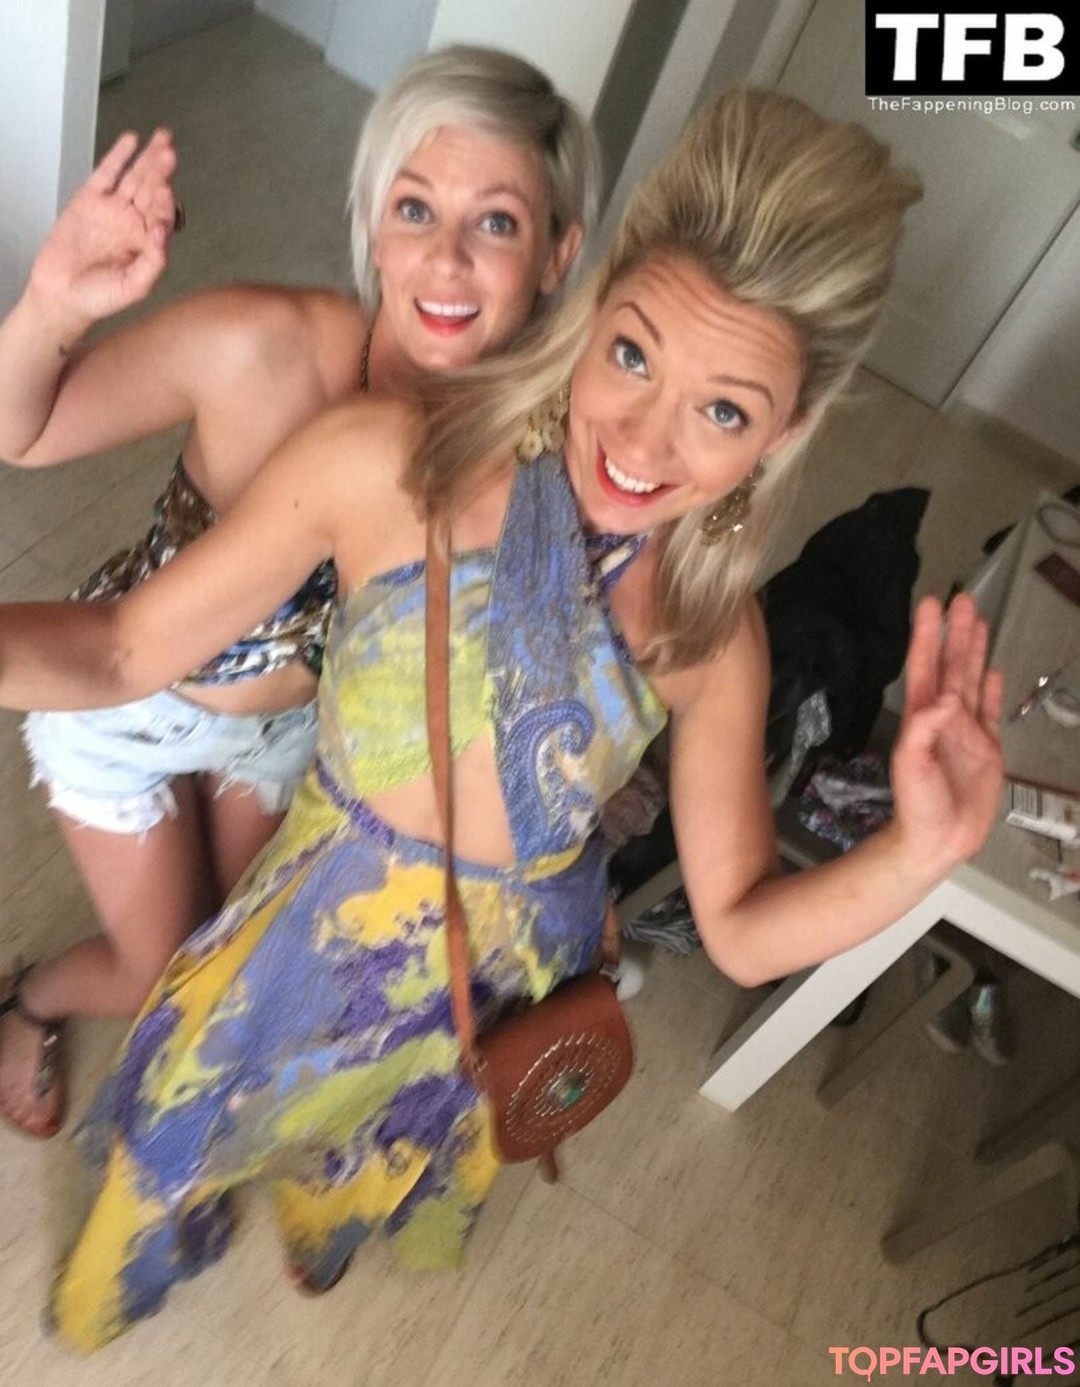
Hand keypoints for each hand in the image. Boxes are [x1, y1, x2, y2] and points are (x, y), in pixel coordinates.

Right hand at [27, 130, 178, 330]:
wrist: (62, 296)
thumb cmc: (99, 297)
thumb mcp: (135, 286)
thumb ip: (153, 262)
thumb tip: (162, 233)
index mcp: (148, 242)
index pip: (164, 216)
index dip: (165, 204)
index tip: (165, 194)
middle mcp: (133, 223)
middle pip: (152, 190)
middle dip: (162, 171)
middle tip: (169, 153)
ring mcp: (113, 210)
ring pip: (134, 178)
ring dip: (148, 159)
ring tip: (161, 141)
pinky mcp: (89, 200)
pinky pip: (106, 173)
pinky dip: (118, 157)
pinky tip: (131, 142)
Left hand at [890, 593, 1003, 874]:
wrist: (938, 841)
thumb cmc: (918, 805)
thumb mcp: (911, 766)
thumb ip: (923, 730)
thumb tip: (945, 698)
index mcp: (923, 717)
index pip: (926, 667)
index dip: (928, 637)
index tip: (930, 604)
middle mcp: (945, 717)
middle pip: (951, 666)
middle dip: (955, 633)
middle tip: (962, 598)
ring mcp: (966, 731)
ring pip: (971, 680)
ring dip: (974, 651)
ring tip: (979, 620)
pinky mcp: (986, 749)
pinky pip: (990, 711)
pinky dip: (991, 689)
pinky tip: (993, 669)